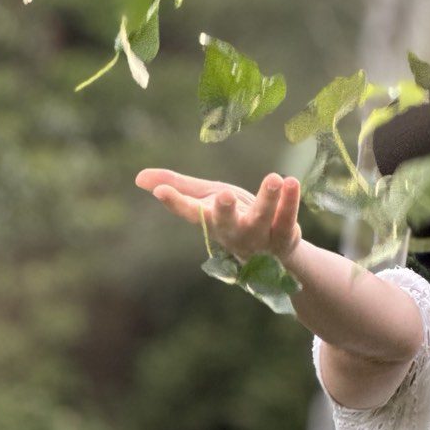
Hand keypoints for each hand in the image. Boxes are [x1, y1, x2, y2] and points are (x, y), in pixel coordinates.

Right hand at [135, 167, 302, 264]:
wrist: (270, 251)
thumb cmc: (233, 218)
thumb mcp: (205, 198)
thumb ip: (178, 186)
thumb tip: (138, 177)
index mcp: (211, 221)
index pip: (190, 212)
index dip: (175, 203)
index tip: (161, 191)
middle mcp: (233, 232)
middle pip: (226, 224)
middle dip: (223, 211)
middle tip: (223, 195)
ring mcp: (259, 238)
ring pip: (263, 219)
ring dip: (268, 200)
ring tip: (275, 178)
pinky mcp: (284, 237)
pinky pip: (288, 219)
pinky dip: (290, 202)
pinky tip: (291, 183)